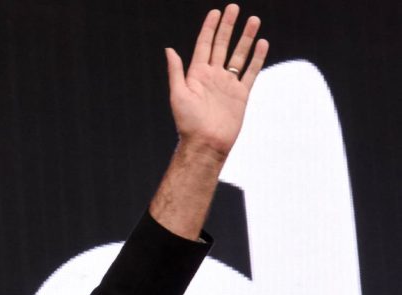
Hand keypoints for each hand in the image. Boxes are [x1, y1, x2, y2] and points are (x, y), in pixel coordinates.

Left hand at [165, 4, 268, 158]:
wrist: (206, 143)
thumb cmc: (188, 123)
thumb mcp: (178, 95)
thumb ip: (176, 71)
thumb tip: (169, 49)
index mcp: (197, 74)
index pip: (204, 45)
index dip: (210, 28)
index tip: (216, 12)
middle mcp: (213, 76)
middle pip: (222, 45)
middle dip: (228, 26)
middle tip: (234, 8)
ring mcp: (228, 84)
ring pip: (239, 55)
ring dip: (246, 38)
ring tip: (253, 20)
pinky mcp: (241, 94)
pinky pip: (251, 72)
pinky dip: (257, 58)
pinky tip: (262, 43)